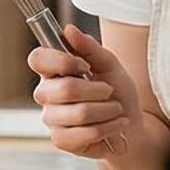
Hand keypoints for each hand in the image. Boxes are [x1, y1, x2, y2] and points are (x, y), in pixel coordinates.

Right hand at [28, 25, 133, 159]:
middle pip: (65, 89)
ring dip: (107, 110)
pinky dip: (108, 127)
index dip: (62, 60)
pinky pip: (85, 133)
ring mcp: (51, 119)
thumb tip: (68, 29)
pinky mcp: (61, 141)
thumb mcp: (109, 64)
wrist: (131, 126)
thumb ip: (89, 47)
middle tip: (109, 91)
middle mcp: (46, 95)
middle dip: (98, 90)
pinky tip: (115, 125)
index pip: (37, 59)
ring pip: (79, 112)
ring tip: (116, 109)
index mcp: (53, 71)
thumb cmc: (117, 93)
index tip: (84, 65)